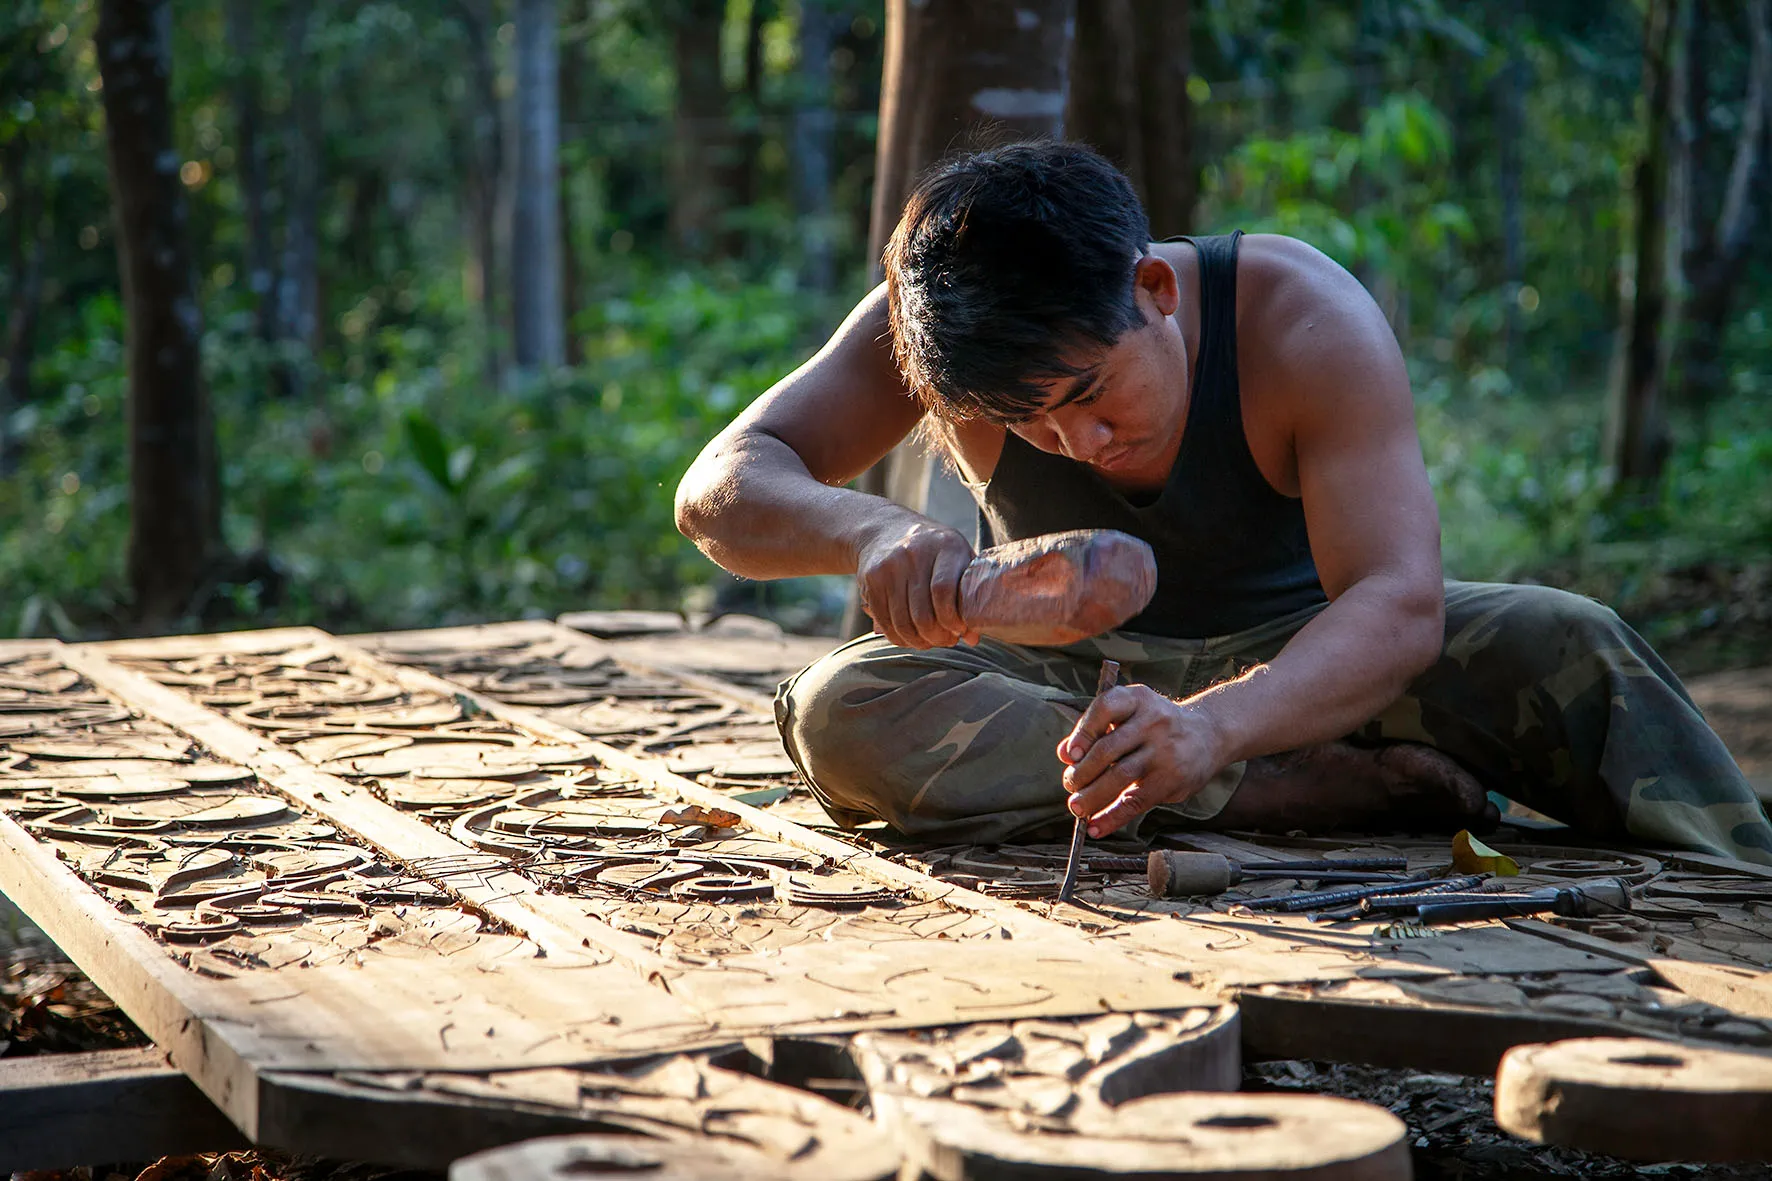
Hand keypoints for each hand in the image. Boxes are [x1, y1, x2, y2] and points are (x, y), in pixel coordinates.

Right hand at [855, 514, 981, 649]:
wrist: (886, 529)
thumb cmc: (933, 551)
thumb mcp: (957, 559)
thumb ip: (968, 595)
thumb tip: (973, 639)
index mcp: (945, 545)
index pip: (944, 591)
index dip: (952, 619)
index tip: (959, 630)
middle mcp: (914, 553)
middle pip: (923, 613)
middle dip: (937, 636)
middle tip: (946, 641)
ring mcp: (889, 566)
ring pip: (903, 622)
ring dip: (918, 641)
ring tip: (929, 642)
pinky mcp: (871, 579)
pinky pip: (885, 621)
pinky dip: (899, 637)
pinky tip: (910, 637)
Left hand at [1056, 684, 1225, 836]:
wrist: (1209, 734)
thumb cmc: (1155, 725)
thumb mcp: (1129, 715)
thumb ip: (1096, 730)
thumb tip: (1063, 753)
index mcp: (1137, 699)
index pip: (1105, 709)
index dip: (1083, 732)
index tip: (1069, 755)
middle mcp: (1152, 721)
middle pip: (1108, 749)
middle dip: (1082, 772)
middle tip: (1069, 784)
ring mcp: (1164, 750)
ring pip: (1120, 776)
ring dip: (1092, 796)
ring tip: (1076, 808)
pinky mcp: (1172, 779)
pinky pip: (1136, 801)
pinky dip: (1112, 817)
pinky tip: (1096, 827)